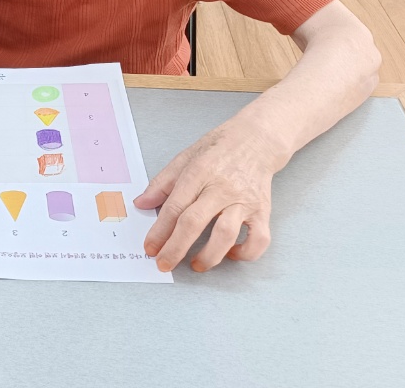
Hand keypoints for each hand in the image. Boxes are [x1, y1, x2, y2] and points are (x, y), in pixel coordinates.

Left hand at [134, 119, 278, 272]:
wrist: (256, 140)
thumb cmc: (218, 149)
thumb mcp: (185, 158)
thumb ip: (161, 183)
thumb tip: (141, 203)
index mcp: (198, 172)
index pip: (174, 206)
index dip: (159, 231)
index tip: (150, 248)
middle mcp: (221, 188)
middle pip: (194, 222)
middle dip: (176, 248)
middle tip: (164, 264)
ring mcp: (244, 200)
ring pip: (226, 234)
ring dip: (209, 255)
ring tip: (196, 265)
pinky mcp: (263, 210)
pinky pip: (259, 239)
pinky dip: (245, 253)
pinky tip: (230, 254)